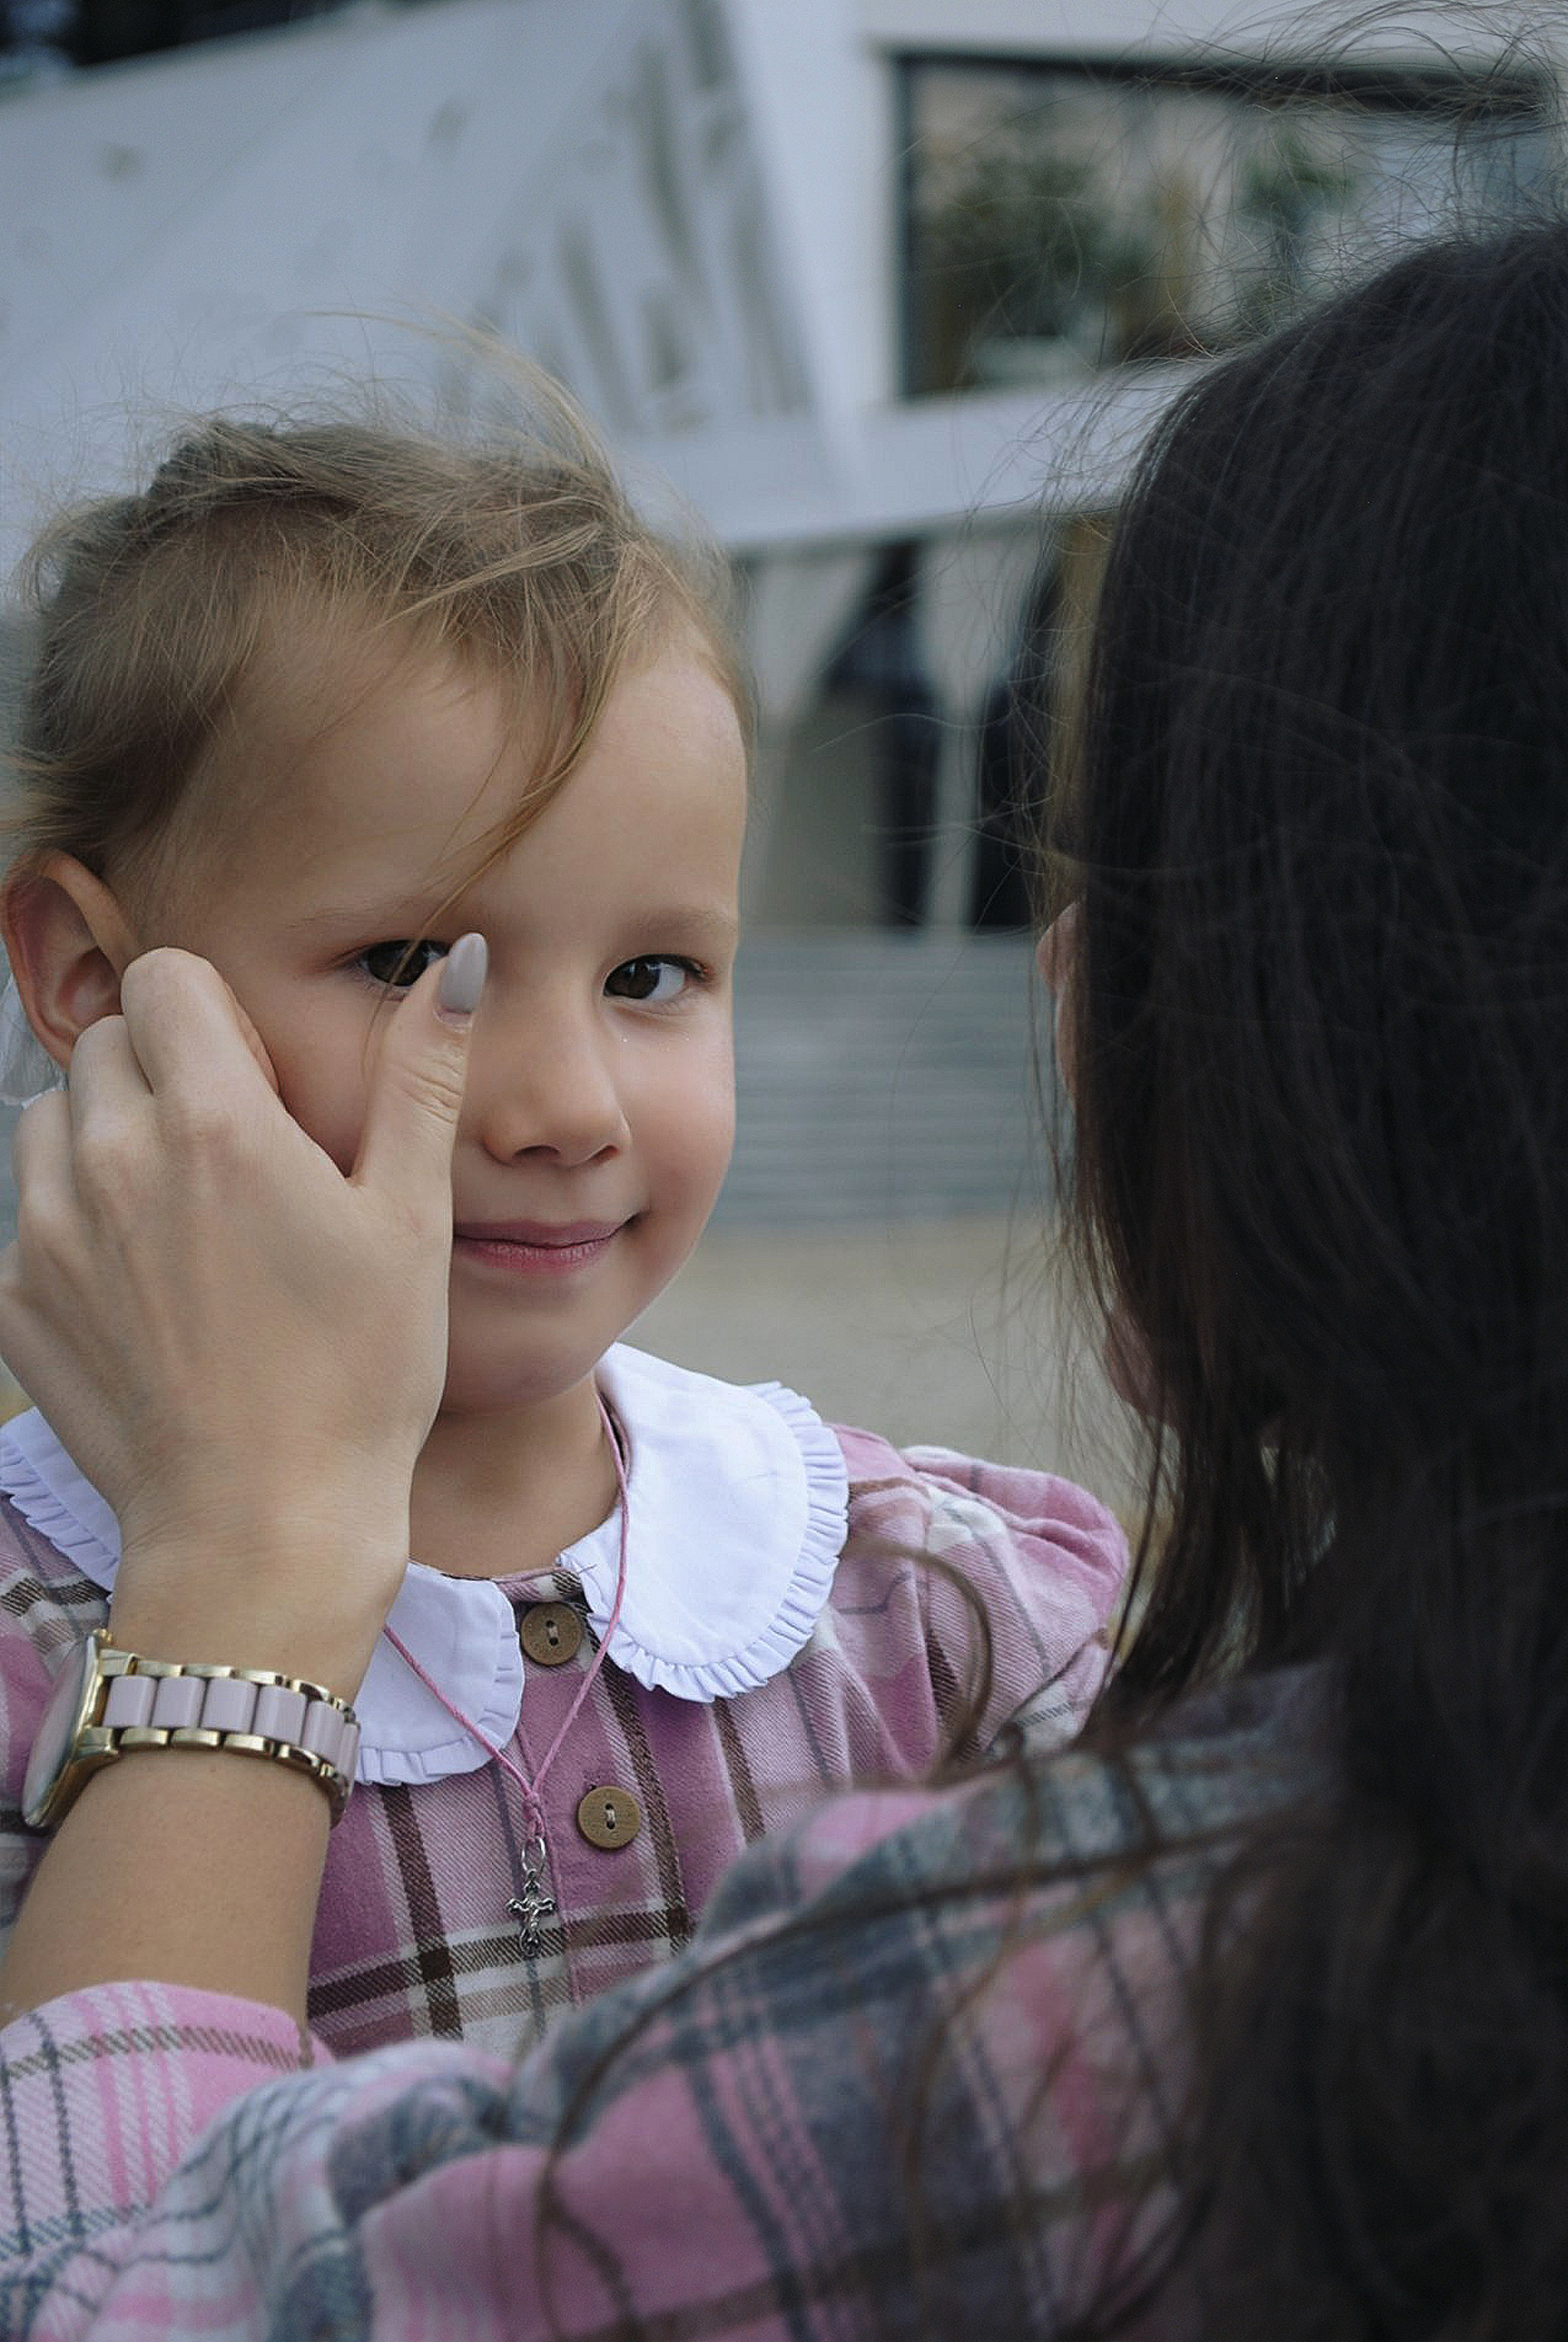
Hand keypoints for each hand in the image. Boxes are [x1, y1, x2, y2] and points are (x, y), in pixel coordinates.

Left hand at [0, 939, 484, 1688]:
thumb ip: (421, 1076)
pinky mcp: (18, 1301)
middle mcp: (114, 1159)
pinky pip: (31, 1215)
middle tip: (235, 1159)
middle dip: (166, 1073)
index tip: (260, 1083)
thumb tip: (459, 960)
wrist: (262, 1529)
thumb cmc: (356, 1378)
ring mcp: (50, 1233)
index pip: (167, 978)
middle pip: (110, 1043)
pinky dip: (79, 1227)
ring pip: (55, 1118)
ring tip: (186, 1219)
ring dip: (110, 1139)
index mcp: (217, 1123)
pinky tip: (154, 1292)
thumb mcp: (410, 1220)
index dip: (218, 1015)